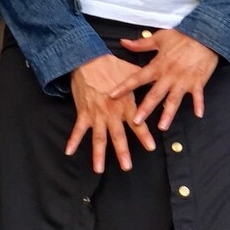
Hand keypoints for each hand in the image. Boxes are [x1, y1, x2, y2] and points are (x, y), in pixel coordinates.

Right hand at [66, 53, 156, 172]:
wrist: (88, 59)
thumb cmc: (112, 65)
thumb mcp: (132, 73)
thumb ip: (145, 83)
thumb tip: (160, 85)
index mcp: (125, 104)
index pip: (137, 123)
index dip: (144, 135)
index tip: (151, 147)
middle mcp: (111, 112)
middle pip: (117, 135)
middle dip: (122, 152)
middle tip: (127, 166)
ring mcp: (96, 114)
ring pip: (98, 137)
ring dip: (98, 154)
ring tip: (99, 169)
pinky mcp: (83, 113)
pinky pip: (77, 129)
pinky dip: (73, 140)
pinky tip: (69, 152)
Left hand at [109, 28, 218, 130]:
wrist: (204, 34)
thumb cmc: (182, 36)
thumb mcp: (159, 38)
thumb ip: (141, 44)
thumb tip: (123, 42)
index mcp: (158, 65)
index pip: (137, 78)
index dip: (125, 87)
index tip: (112, 96)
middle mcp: (169, 75)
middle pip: (154, 94)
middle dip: (145, 109)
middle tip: (136, 122)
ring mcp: (183, 80)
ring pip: (174, 100)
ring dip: (168, 114)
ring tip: (162, 127)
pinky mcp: (198, 82)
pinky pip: (198, 96)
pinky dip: (199, 105)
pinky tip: (198, 115)